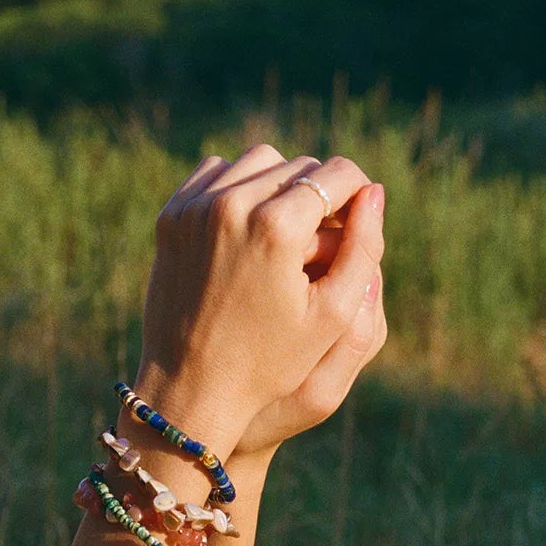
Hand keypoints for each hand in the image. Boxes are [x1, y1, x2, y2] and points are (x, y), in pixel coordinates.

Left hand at [132, 145, 385, 457]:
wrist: (189, 384)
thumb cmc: (270, 360)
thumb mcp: (333, 313)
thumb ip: (364, 247)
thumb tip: (374, 191)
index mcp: (277, 227)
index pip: (337, 174)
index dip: (357, 193)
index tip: (357, 218)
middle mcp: (232, 205)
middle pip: (298, 165)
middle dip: (318, 191)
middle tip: (323, 231)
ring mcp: (194, 208)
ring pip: (257, 161)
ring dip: (278, 183)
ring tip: (288, 226)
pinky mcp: (171, 216)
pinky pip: (214, 173)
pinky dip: (236, 186)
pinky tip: (249, 222)